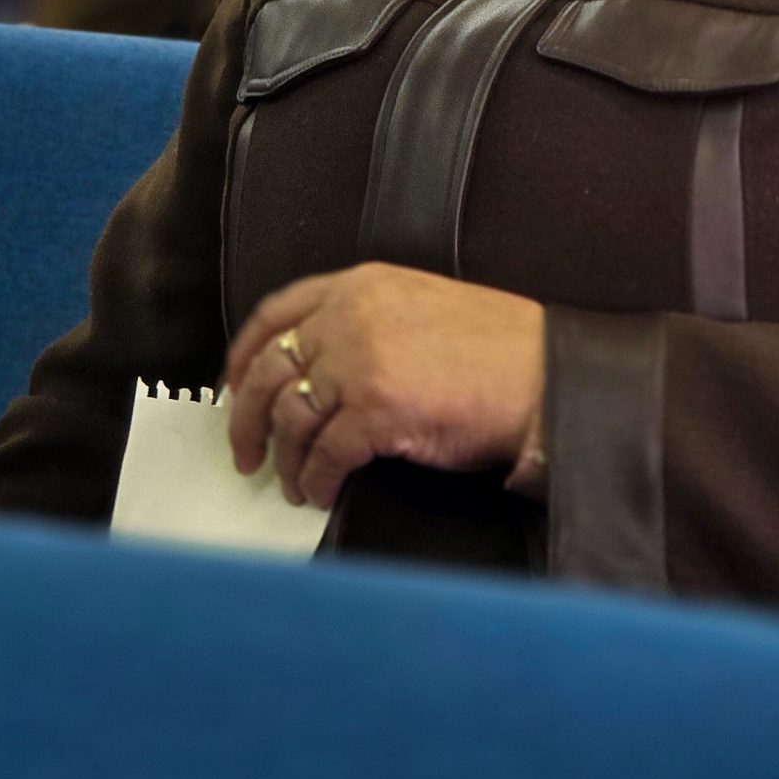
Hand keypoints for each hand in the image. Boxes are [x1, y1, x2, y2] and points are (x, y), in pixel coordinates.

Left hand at [224, 262, 545, 510]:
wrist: (544, 377)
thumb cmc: (497, 350)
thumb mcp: (420, 307)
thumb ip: (364, 322)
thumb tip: (317, 373)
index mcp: (361, 285)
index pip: (277, 313)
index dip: (244, 356)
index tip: (234, 387)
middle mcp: (351, 316)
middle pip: (268, 368)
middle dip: (247, 417)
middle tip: (246, 452)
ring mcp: (361, 363)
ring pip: (291, 416)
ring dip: (286, 458)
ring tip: (293, 482)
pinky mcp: (377, 412)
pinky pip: (325, 455)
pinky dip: (316, 480)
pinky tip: (323, 493)